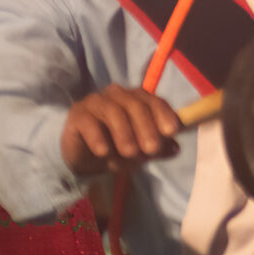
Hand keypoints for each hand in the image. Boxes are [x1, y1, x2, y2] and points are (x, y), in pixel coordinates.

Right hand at [62, 84, 183, 175]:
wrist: (85, 159)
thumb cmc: (117, 149)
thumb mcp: (141, 151)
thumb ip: (158, 148)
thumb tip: (175, 148)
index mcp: (137, 99)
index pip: (154, 101)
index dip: (164, 115)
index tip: (172, 132)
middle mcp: (118, 95)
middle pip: (135, 105)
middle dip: (146, 128)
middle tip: (151, 149)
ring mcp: (96, 102)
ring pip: (114, 112)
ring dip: (124, 134)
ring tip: (130, 153)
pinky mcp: (77, 114)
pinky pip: (89, 122)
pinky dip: (98, 137)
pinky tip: (104, 152)